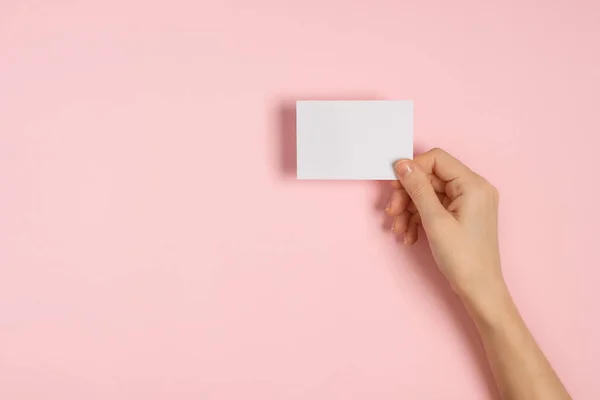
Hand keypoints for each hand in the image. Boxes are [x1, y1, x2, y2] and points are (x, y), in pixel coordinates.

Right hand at [385, 148, 503, 301]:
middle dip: (407, 195)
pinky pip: (435, 207)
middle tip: (392, 212)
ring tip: (399, 230)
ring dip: (409, 210)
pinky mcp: (462, 215)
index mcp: (473, 185)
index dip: (412, 169)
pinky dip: (419, 219)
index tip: (393, 186)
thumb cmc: (462, 258)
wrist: (479, 290)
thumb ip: (418, 188)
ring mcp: (469, 202)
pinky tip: (409, 236)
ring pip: (429, 194)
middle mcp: (474, 188)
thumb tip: (402, 164)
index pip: (436, 159)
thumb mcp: (434, 220)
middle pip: (430, 178)